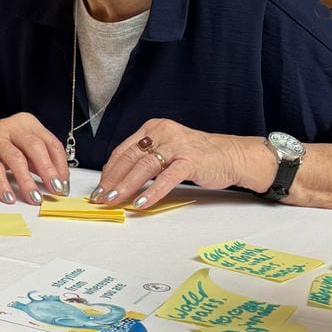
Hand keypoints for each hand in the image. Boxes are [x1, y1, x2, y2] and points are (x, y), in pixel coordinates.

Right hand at [0, 113, 68, 203]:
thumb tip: (56, 180)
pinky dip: (3, 184)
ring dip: (27, 181)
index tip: (63, 184)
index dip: (60, 165)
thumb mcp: (20, 147)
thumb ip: (37, 160)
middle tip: (55, 190)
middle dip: (48, 171)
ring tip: (34, 198)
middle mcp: (14, 127)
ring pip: (17, 159)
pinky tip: (9, 197)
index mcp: (28, 124)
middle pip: (36, 148)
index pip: (51, 144)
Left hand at [90, 120, 256, 209]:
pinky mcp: (190, 161)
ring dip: (126, 186)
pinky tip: (141, 203)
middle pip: (130, 158)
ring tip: (115, 200)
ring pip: (144, 167)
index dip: (108, 171)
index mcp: (153, 128)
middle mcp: (162, 132)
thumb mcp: (167, 150)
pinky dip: (152, 192)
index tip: (100, 188)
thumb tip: (120, 182)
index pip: (123, 150)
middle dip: (112, 180)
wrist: (232, 155)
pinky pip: (166, 178)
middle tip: (102, 198)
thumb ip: (147, 159)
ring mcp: (177, 145)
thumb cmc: (198, 156)